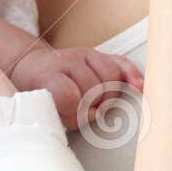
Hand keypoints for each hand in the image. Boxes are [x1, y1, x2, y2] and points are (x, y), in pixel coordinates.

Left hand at [10, 45, 143, 129]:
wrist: (33, 67)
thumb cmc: (39, 92)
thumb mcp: (43, 107)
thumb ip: (68, 115)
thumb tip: (98, 114)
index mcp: (49, 75)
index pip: (69, 95)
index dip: (75, 112)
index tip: (73, 116)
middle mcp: (68, 60)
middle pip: (94, 87)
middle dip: (94, 105)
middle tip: (85, 111)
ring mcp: (84, 55)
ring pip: (111, 76)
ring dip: (109, 96)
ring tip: (98, 103)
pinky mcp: (97, 54)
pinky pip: (121, 62)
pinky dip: (131, 75)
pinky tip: (138, 86)